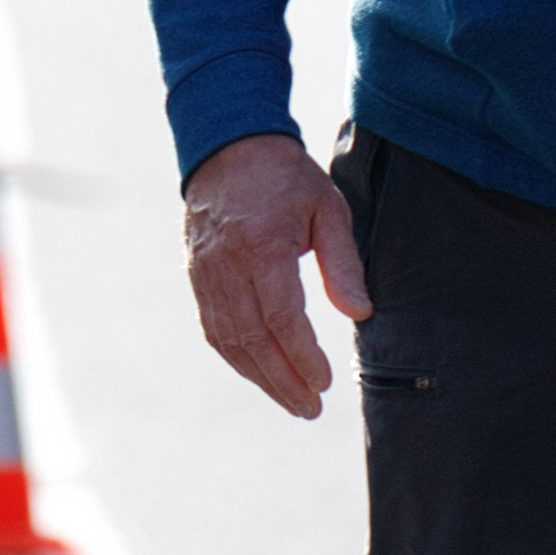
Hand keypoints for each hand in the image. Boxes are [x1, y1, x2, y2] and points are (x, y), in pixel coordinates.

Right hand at [183, 133, 371, 420]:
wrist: (228, 146)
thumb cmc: (286, 177)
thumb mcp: (328, 208)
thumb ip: (343, 263)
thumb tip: (359, 313)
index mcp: (261, 246)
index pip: (281, 317)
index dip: (302, 356)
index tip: (323, 382)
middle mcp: (226, 265)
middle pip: (251, 340)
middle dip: (283, 381)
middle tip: (310, 408)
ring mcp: (205, 272)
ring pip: (228, 340)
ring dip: (260, 377)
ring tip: (291, 401)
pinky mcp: (195, 276)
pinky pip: (213, 327)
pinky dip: (237, 357)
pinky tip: (260, 373)